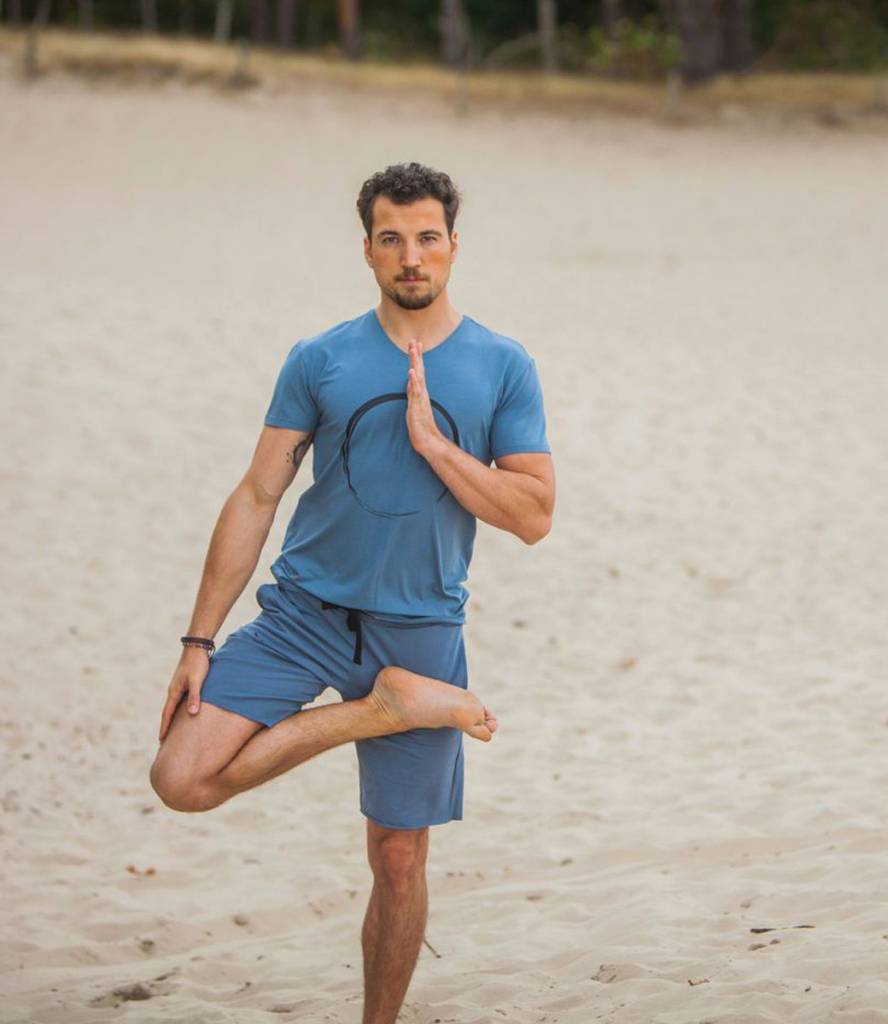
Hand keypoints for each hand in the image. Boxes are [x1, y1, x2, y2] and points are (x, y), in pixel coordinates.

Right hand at [158, 646, 210, 742]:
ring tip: (173, 732)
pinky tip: (183, 714)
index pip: (167, 714)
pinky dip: (178, 711)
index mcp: (174, 692)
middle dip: (166, 727)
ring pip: (173, 707)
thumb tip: (192, 714)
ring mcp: (178, 687)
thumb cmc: (198, 664)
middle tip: (164, 742)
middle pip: (168, 713)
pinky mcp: (184, 683)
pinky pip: (179, 701)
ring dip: (171, 719)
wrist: (197, 647)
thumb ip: (194, 696)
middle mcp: (174, 691)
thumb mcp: (197, 681)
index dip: (165, 728)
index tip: (161, 741)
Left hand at [406, 340, 443, 457]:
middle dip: (416, 355)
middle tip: (414, 340)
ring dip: (416, 362)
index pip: (419, 371)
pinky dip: (414, 380)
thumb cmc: (420, 425)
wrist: (427, 439)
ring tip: (414, 349)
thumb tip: (411, 384)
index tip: (416, 344)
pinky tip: (411, 371)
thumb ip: (413, 394)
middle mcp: (421, 392)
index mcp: (420, 392)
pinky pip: (415, 391)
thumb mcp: (414, 406)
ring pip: (418, 377)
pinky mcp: (417, 405)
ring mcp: (420, 398)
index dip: (417, 358)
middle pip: (419, 370)